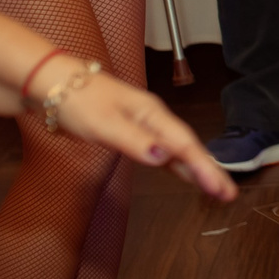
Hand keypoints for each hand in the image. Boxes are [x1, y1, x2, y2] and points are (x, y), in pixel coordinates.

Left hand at [29, 58, 238, 201]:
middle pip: (187, 147)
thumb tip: (164, 157)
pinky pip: (161, 149)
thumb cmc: (76, 99)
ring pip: (176, 149)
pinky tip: (181, 172)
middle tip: (227, 194)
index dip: (205, 168)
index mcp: (151, 114)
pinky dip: (175, 163)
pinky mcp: (130, 132)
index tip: (222, 189)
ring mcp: (142, 124)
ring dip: (195, 168)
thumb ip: (135, 141)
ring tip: (214, 188)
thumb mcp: (104, 123)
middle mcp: (152, 118)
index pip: (185, 145)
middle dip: (209, 170)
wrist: (50, 84)